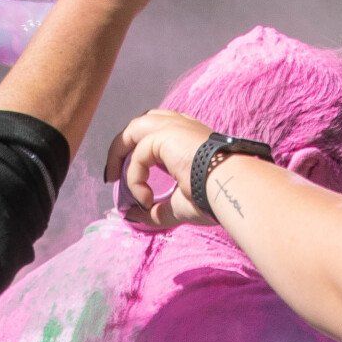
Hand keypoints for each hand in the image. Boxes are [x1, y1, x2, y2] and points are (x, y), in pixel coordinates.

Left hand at [103, 107, 214, 225]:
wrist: (231, 190)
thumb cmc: (213, 197)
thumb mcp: (178, 205)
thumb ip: (155, 209)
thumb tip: (131, 216)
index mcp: (186, 137)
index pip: (153, 132)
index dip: (134, 151)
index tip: (122, 177)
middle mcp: (180, 126)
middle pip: (138, 125)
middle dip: (120, 148)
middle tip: (110, 176)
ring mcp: (173, 126)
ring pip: (132, 131)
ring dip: (119, 155)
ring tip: (114, 179)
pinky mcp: (166, 135)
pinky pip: (137, 156)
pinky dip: (134, 179)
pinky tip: (146, 199)